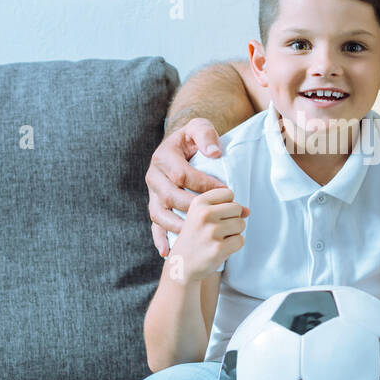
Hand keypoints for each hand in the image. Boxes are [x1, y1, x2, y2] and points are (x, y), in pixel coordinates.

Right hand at [146, 118, 230, 256]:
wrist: (178, 146)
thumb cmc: (193, 138)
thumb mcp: (199, 127)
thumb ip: (206, 135)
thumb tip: (214, 153)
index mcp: (163, 157)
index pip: (182, 175)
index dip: (205, 185)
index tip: (227, 192)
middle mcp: (153, 176)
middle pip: (171, 197)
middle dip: (196, 209)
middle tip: (220, 216)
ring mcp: (152, 194)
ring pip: (159, 214)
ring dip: (177, 227)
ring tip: (196, 235)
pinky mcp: (154, 206)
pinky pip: (154, 225)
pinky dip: (159, 239)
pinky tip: (166, 252)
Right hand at [169, 187, 248, 280]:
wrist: (182, 265)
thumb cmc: (195, 238)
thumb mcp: (201, 216)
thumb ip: (225, 208)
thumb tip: (247, 211)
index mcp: (198, 203)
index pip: (228, 193)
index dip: (227, 205)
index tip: (216, 215)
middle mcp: (204, 215)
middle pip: (237, 208)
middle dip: (232, 219)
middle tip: (218, 230)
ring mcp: (211, 232)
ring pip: (241, 224)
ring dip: (234, 233)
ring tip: (219, 239)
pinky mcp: (219, 248)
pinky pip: (240, 240)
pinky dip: (234, 245)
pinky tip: (221, 248)